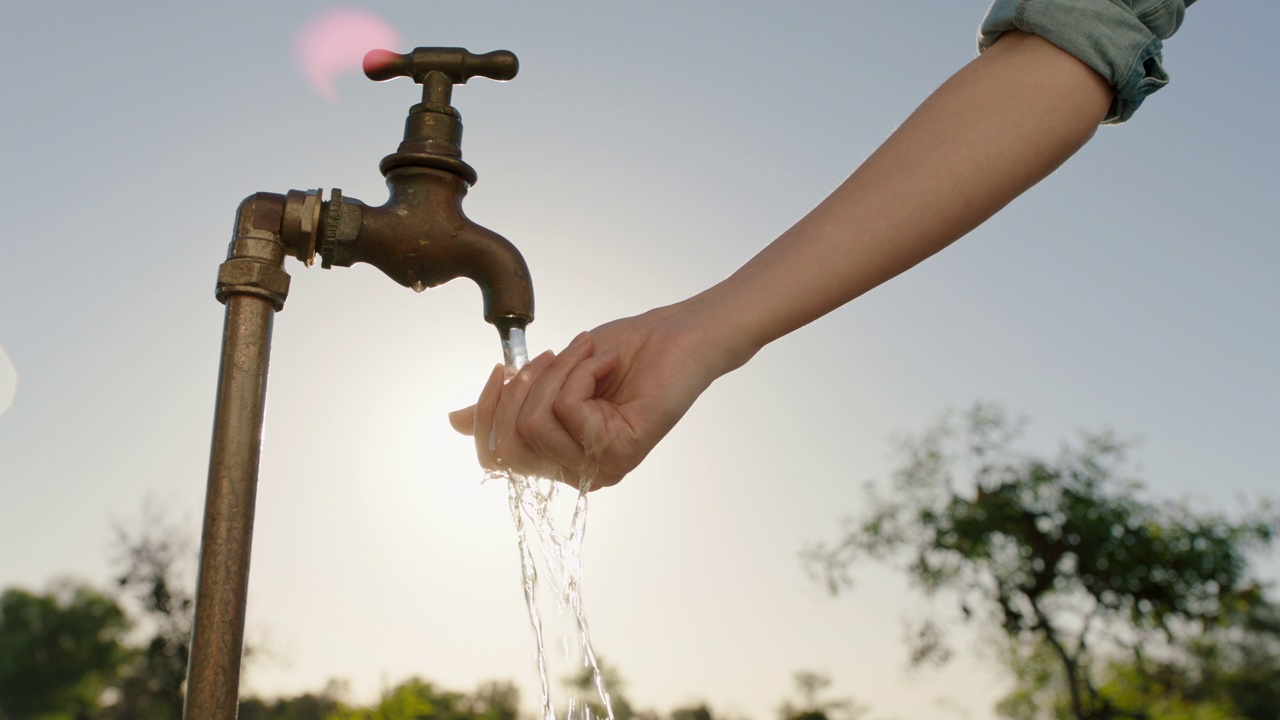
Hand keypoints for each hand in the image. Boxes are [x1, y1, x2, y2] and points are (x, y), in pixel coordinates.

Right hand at [450, 302, 748, 488]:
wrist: (680, 335)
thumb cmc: (625, 351)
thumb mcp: (552, 376)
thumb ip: (511, 401)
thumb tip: (455, 421)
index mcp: (561, 456)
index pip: (496, 457)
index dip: (486, 412)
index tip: (503, 368)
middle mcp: (580, 470)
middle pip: (510, 440)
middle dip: (526, 385)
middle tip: (560, 353)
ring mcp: (601, 466)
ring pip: (536, 421)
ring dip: (560, 372)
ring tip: (592, 354)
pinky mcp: (620, 452)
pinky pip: (568, 409)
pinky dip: (583, 372)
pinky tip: (609, 363)